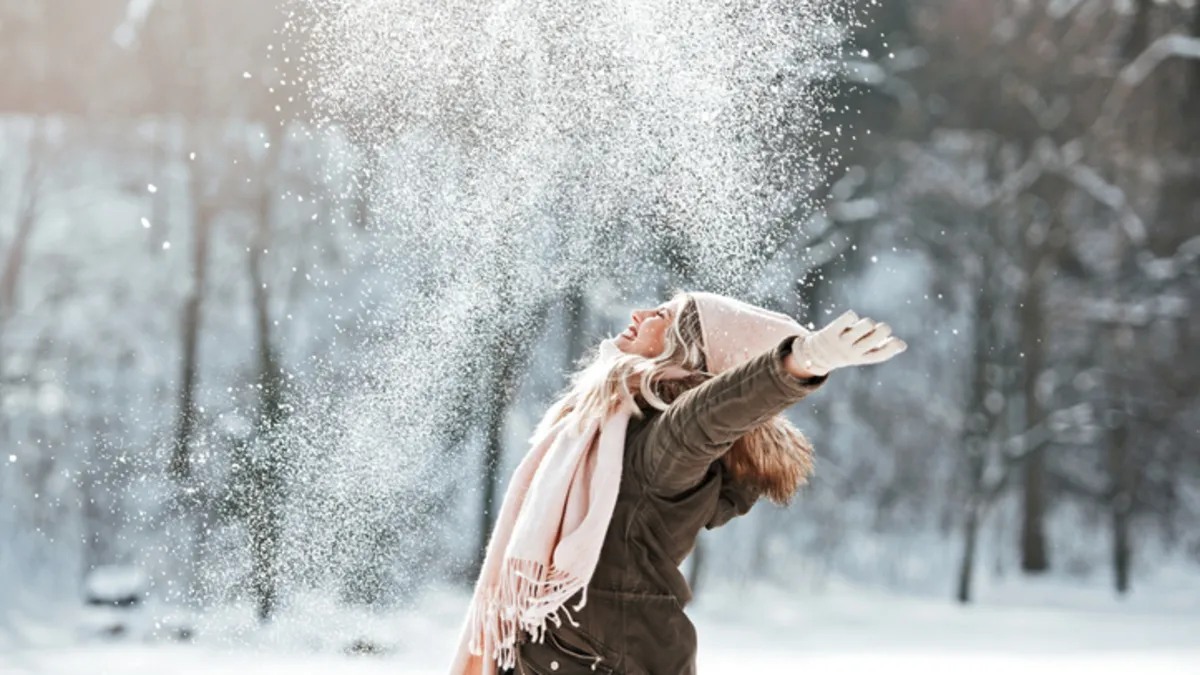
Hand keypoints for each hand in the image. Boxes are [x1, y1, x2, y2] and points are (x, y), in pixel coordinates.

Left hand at [790, 310, 906, 376]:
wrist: (815, 355)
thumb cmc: (846, 351)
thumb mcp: (863, 354)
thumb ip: (881, 349)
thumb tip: (902, 345)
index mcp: (862, 358)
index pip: (881, 355)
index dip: (893, 347)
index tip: (897, 341)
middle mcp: (852, 352)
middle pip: (876, 335)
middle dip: (882, 329)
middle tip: (876, 329)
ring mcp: (842, 342)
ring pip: (865, 325)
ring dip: (868, 323)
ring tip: (862, 326)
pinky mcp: (831, 332)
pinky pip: (848, 318)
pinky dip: (852, 316)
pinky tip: (849, 320)